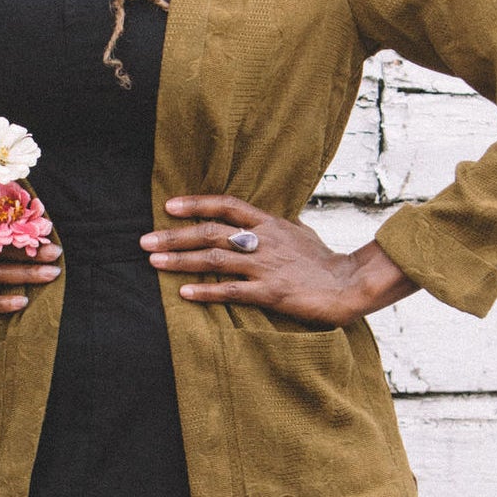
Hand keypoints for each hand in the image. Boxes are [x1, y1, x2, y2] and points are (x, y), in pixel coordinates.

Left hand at [141, 195, 418, 327]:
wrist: (351, 284)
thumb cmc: (324, 261)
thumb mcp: (298, 233)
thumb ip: (273, 227)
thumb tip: (255, 222)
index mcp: (270, 223)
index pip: (227, 205)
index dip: (196, 204)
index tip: (169, 206)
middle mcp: (264, 240)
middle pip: (212, 232)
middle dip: (175, 235)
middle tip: (145, 239)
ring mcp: (267, 266)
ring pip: (216, 259)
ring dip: (181, 260)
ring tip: (154, 261)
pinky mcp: (271, 292)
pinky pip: (232, 291)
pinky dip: (207, 291)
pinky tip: (185, 293)